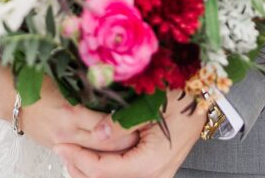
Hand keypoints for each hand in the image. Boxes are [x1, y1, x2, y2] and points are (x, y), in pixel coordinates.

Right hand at [22, 77, 138, 153]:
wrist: (12, 98)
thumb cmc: (38, 83)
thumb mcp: (65, 80)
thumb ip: (89, 87)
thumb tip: (116, 84)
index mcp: (71, 112)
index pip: (107, 124)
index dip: (126, 123)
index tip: (142, 115)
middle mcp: (69, 132)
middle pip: (106, 145)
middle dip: (127, 141)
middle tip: (145, 131)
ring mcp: (63, 144)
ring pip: (97, 154)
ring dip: (116, 151)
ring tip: (134, 141)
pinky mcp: (59, 149)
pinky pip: (84, 155)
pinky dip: (99, 152)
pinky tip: (111, 148)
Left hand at [54, 92, 207, 177]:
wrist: (204, 97)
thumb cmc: (181, 96)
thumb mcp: (149, 104)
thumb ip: (122, 123)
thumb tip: (96, 133)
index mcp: (151, 162)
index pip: (104, 170)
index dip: (78, 158)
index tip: (60, 145)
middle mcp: (155, 175)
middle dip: (80, 169)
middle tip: (61, 150)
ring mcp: (157, 175)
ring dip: (91, 172)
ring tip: (72, 155)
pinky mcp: (157, 169)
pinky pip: (127, 176)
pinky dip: (106, 171)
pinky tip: (93, 159)